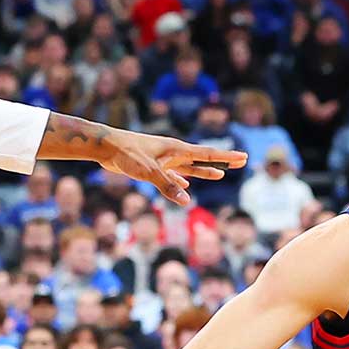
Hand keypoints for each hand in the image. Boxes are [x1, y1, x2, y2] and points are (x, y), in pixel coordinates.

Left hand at [93, 129, 247, 206]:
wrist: (106, 147)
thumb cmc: (127, 154)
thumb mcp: (148, 171)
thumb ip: (167, 186)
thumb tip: (186, 201)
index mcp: (176, 150)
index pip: (207, 154)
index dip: (226, 157)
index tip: (243, 157)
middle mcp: (173, 153)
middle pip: (203, 159)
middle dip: (221, 162)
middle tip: (240, 162)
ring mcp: (163, 159)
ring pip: (189, 167)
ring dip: (204, 172)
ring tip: (219, 175)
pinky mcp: (153, 166)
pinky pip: (173, 175)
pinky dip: (181, 181)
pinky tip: (184, 188)